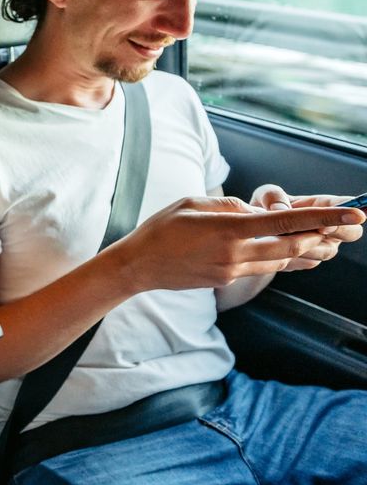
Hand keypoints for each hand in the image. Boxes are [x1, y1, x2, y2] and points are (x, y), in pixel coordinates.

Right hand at [115, 195, 362, 290]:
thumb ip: (230, 206)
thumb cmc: (160, 229)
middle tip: (345, 226)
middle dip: (322, 236)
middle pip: (293, 247)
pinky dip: (280, 258)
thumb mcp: (192, 204)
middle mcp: (235, 254)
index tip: (354, 215)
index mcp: (228, 230)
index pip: (286, 222)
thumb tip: (257, 213)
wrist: (138, 267)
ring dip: (305, 249)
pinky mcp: (226, 280)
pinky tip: (289, 250)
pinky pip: (261, 267)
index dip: (324, 218)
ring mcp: (232, 271)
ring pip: (281, 262)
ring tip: (326, 239)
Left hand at [250, 185, 364, 271]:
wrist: (251, 234)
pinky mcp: (309, 260)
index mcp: (322, 205)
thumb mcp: (264, 196)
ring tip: (283, 240)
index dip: (345, 212)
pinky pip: (308, 262)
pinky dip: (293, 257)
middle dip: (339, 232)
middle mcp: (328, 226)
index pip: (346, 205)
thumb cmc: (262, 208)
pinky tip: (276, 252)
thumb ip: (272, 196)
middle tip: (319, 231)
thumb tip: (280, 209)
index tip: (328, 221)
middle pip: (352, 232)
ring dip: (307, 246)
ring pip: (326, 251)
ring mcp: (322, 245)